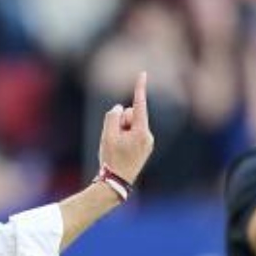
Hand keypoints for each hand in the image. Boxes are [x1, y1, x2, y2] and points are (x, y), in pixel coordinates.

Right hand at [97, 70, 154, 185]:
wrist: (116, 182)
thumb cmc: (111, 159)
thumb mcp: (107, 135)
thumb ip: (112, 116)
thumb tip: (118, 108)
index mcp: (141, 131)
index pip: (139, 104)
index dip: (139, 88)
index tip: (143, 73)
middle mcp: (148, 135)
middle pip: (131, 114)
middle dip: (121, 121)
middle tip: (114, 139)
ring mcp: (147, 142)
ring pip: (131, 125)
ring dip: (122, 131)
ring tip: (117, 147)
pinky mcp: (144, 147)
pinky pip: (132, 133)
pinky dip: (125, 137)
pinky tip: (121, 151)